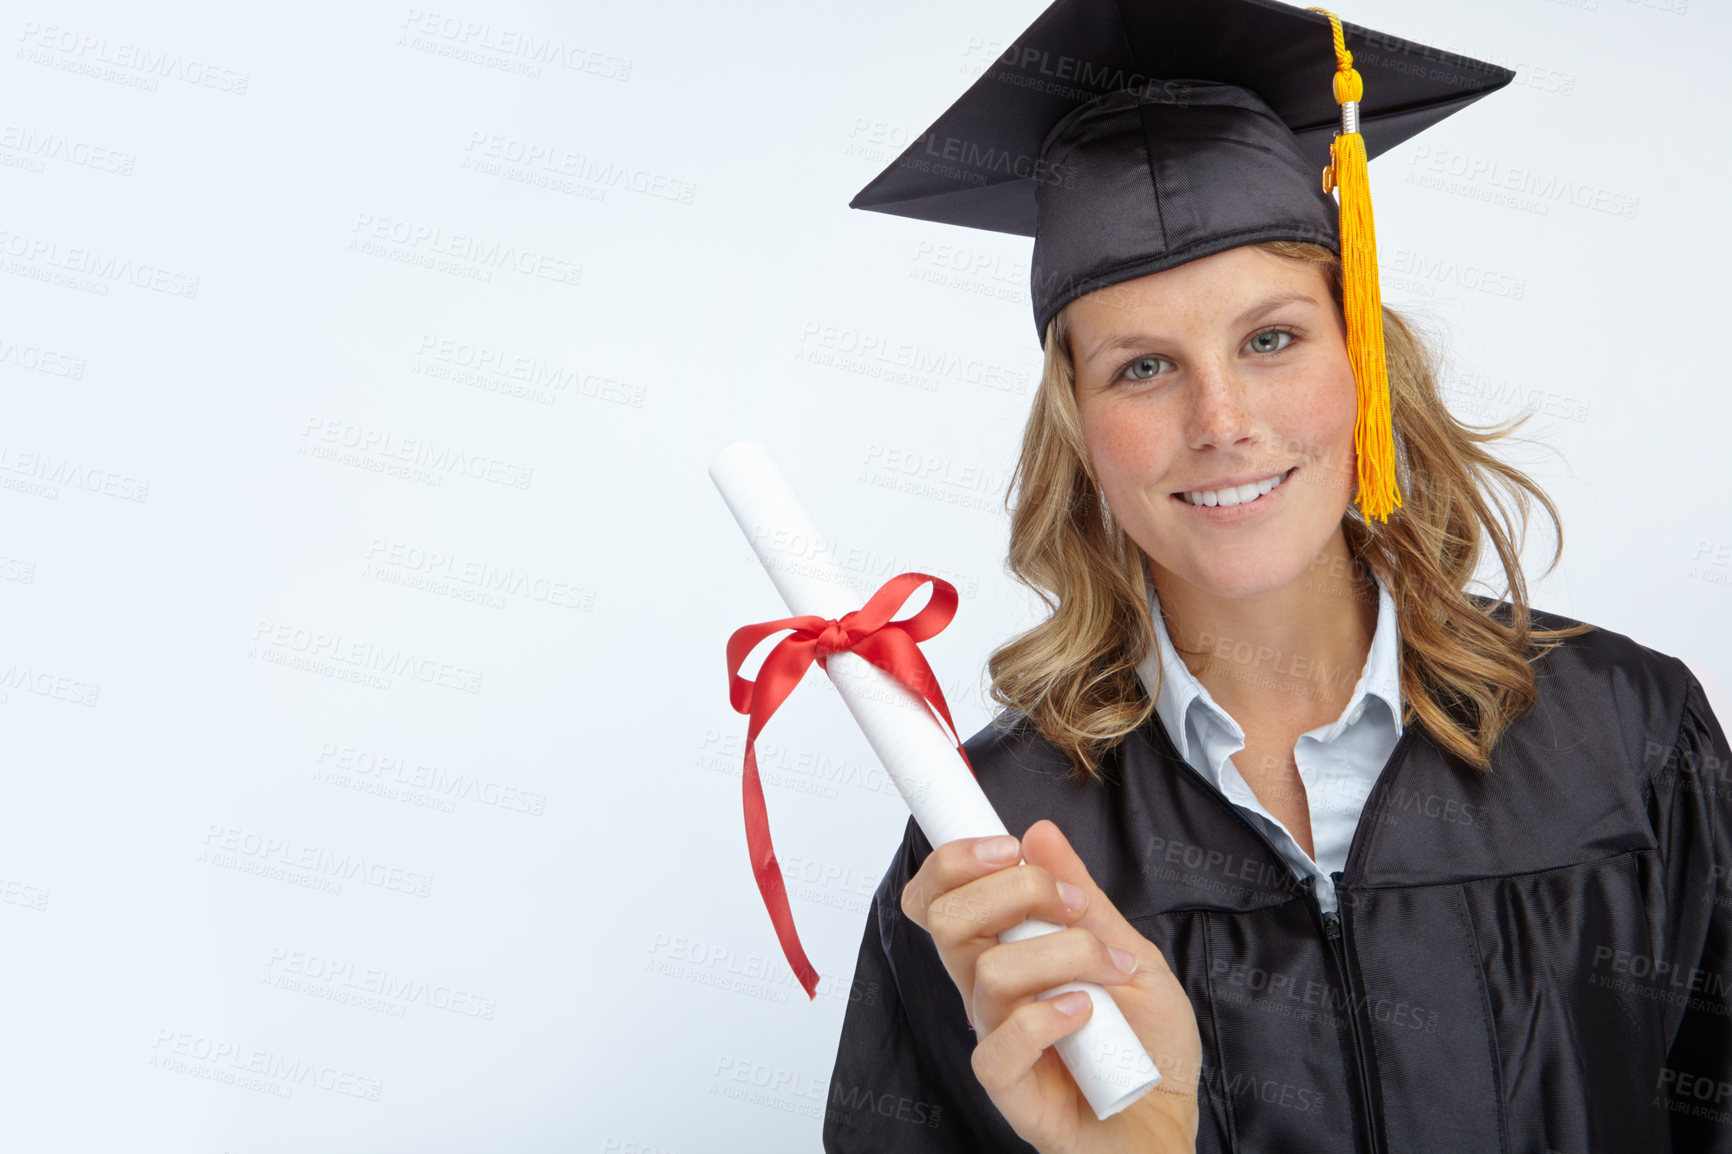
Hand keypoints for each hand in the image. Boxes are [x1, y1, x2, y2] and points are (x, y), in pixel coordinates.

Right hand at [901, 819, 1201, 1153]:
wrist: (1164, 1114)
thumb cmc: (1144, 1042)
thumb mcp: (1127, 951)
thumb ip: (1084, 896)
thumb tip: (1041, 833)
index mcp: (1001, 949)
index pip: (938, 896)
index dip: (954, 861)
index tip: (1010, 846)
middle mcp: (985, 988)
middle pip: (947, 917)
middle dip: (1016, 891)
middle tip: (1071, 906)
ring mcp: (993, 1034)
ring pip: (991, 970)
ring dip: (1065, 956)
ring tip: (1109, 975)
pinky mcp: (1006, 1084)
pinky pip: (1004, 1039)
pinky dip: (1050, 1015)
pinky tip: (1088, 1016)